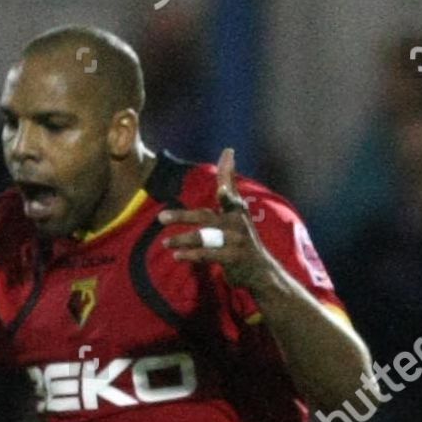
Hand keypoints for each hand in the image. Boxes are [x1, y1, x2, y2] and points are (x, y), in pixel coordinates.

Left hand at [159, 147, 280, 291]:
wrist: (260, 270)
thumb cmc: (243, 237)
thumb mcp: (238, 210)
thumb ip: (229, 184)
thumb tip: (228, 151)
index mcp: (237, 209)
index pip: (229, 189)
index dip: (228, 173)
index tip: (228, 153)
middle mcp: (237, 222)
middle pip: (205, 217)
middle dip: (182, 217)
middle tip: (161, 217)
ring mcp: (236, 241)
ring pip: (203, 238)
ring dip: (183, 240)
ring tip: (165, 242)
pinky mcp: (233, 258)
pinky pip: (207, 255)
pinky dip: (191, 255)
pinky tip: (177, 256)